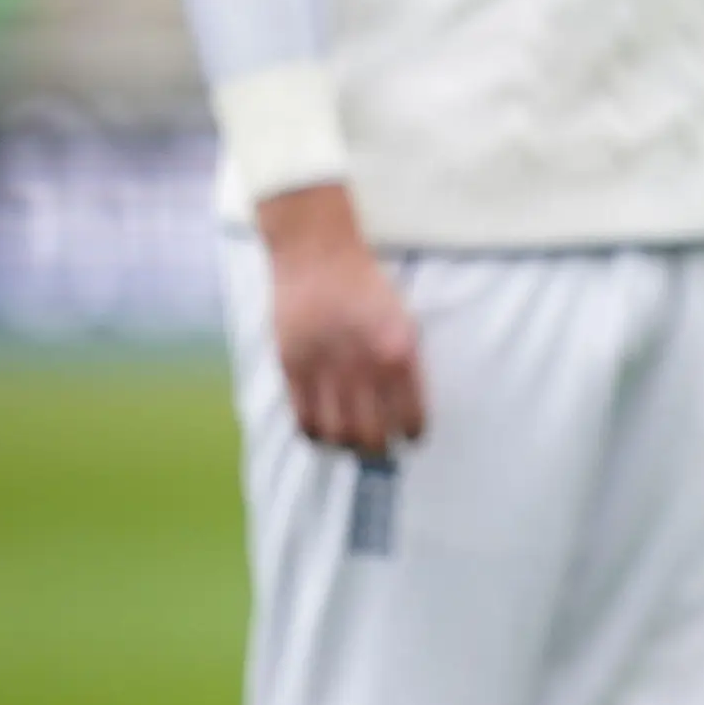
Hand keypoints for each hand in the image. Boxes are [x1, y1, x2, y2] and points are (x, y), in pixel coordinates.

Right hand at [257, 183, 426, 456]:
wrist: (318, 254)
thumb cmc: (367, 288)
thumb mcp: (403, 321)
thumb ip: (405, 365)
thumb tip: (404, 412)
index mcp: (398, 351)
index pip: (410, 415)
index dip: (412, 435)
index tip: (412, 439)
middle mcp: (362, 364)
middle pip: (371, 434)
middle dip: (380, 450)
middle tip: (382, 450)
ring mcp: (324, 367)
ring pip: (336, 434)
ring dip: (347, 447)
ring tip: (353, 444)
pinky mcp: (291, 367)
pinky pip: (303, 420)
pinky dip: (316, 435)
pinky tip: (325, 433)